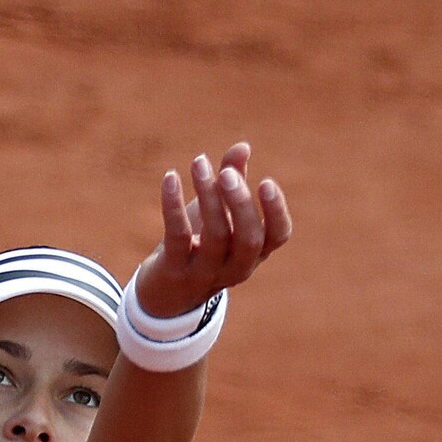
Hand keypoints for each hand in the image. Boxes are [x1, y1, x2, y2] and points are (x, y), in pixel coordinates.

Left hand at [135, 142, 291, 317]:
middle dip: (241, 203)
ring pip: (216, 236)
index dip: (276, 210)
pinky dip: (173, 205)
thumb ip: (232, 180)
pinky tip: (170, 177)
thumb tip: (242, 147)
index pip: (278, 235)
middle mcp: (236, 268)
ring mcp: (205, 273)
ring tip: (199, 163)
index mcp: (254, 253)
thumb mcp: (217, 214)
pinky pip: (177, 236)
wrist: (163, 295)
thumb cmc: (198, 245)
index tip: (265, 181)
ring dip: (208, 195)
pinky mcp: (175, 270)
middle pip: (249, 239)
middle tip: (226, 172)